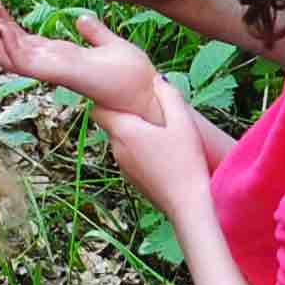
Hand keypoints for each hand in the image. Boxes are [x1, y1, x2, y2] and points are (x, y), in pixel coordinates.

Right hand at [0, 0, 173, 128]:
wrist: (145, 91)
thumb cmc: (131, 74)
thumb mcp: (109, 44)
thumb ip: (94, 32)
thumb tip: (83, 18)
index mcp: (59, 55)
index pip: (22, 39)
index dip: (4, 21)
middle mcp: (51, 64)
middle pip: (9, 47)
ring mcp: (53, 71)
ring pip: (9, 58)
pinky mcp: (60, 74)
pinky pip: (27, 64)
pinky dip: (11, 46)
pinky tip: (2, 27)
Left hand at [97, 91, 211, 212]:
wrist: (187, 205)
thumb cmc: (185, 161)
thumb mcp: (183, 122)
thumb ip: (169, 96)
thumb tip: (157, 80)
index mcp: (125, 131)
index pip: (97, 108)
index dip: (107, 99)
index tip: (124, 94)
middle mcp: (117, 148)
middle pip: (111, 124)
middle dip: (125, 115)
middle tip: (148, 109)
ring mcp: (123, 166)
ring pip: (121, 141)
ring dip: (134, 133)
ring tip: (159, 131)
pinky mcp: (132, 179)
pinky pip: (129, 157)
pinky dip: (139, 150)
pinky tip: (162, 152)